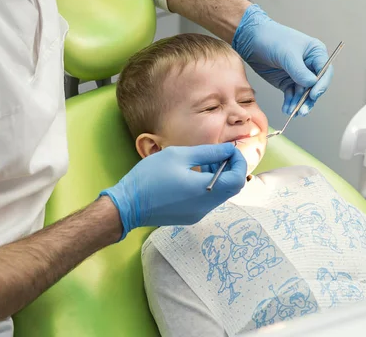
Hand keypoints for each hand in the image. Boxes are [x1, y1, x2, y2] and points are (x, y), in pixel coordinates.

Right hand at [100, 143, 246, 239]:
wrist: (127, 205)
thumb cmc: (149, 177)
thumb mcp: (179, 156)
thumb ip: (208, 152)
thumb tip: (229, 149)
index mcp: (205, 190)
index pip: (237, 179)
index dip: (239, 162)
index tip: (230, 149)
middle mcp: (206, 206)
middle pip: (232, 188)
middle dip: (229, 168)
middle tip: (216, 154)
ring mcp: (198, 214)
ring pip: (221, 193)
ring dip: (219, 176)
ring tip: (202, 162)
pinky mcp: (190, 217)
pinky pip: (208, 200)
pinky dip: (209, 185)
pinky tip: (192, 174)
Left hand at [232, 4, 333, 116]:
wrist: (251, 40)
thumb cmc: (272, 39)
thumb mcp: (287, 54)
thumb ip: (299, 70)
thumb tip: (312, 84)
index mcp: (315, 53)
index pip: (325, 72)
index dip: (321, 85)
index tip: (313, 94)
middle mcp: (309, 65)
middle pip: (315, 86)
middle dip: (309, 99)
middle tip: (303, 110)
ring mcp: (298, 75)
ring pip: (303, 94)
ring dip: (298, 104)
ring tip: (292, 112)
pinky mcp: (286, 82)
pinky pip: (291, 95)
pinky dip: (290, 103)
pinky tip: (287, 109)